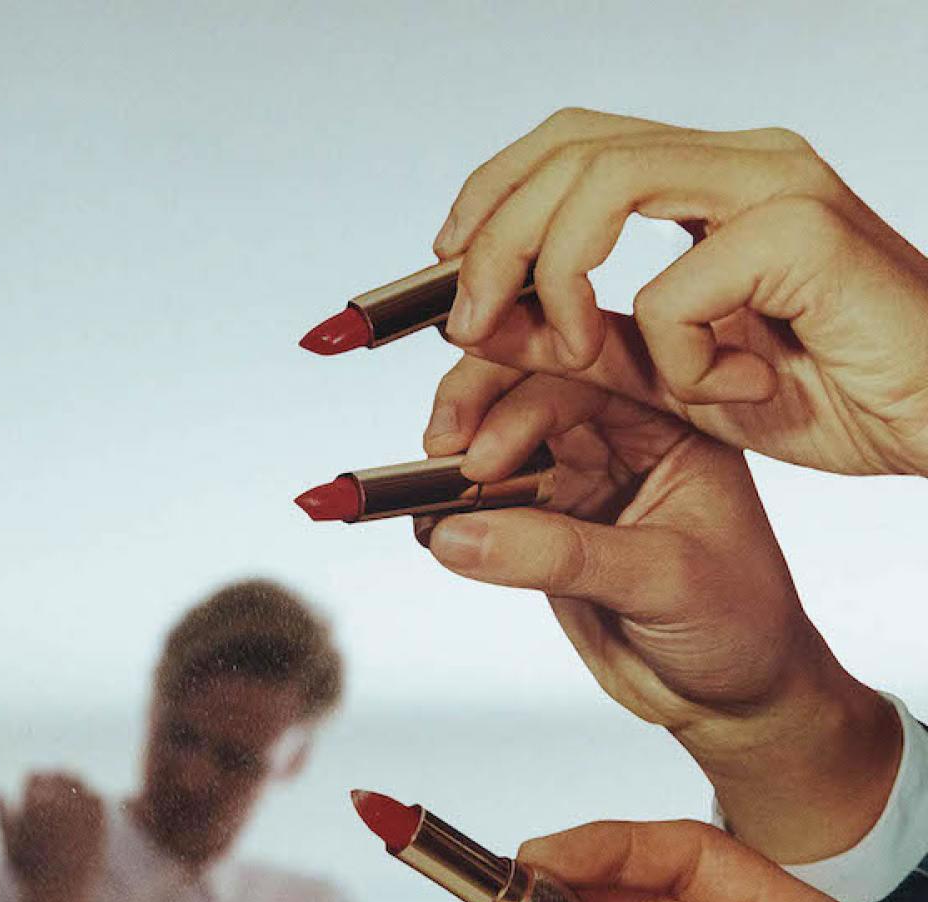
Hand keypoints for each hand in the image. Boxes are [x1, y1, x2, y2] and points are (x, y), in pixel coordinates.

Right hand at [0, 772, 104, 901]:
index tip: (40, 791)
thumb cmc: (28, 873)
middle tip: (61, 789)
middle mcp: (56, 801)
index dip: (36, 781)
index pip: (35, 774)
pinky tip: (88, 810)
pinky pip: (97, 797)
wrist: (60, 895)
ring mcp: (79, 809)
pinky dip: (92, 799)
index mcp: (32, 803)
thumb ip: (0, 814)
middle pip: (58, 773)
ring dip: (76, 785)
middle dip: (57, 780)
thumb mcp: (8, 845)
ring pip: (79, 780)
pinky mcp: (97, 819)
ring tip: (74, 799)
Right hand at [419, 355, 897, 861]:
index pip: (588, 366)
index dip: (524, 389)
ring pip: (495, 438)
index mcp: (674, 416)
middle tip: (439, 453)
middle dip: (474, 410)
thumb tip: (456, 533)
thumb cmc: (740, 626)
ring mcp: (578, 475)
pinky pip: (481, 501)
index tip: (479, 449)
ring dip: (454, 464)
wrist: (732, 697)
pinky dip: (449, 510)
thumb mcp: (663, 581)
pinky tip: (432, 529)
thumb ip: (560, 554)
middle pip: (528, 385)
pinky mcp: (540, 521)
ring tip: (425, 501)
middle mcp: (622, 432)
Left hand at [431, 107, 927, 477]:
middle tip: (468, 322)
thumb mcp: (665, 375)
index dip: (492, 188)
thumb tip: (476, 319)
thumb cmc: (826, 393)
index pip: (574, 139)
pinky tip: (731, 391)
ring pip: (605, 181)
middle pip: (573, 146)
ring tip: (578, 354)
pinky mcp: (808, 232)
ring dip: (557, 276)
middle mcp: (743, 161)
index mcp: (710, 180)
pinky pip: (680, 285)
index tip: (444, 259)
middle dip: (493, 235)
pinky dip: (678, 356)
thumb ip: (576, 341)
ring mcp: (779, 184)